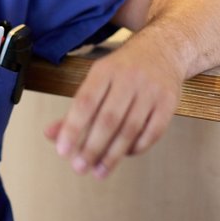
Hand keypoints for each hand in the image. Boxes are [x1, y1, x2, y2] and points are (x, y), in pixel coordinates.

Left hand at [44, 37, 182, 178]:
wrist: (163, 49)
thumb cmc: (123, 70)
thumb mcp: (97, 80)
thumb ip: (75, 108)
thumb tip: (51, 134)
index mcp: (105, 70)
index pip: (85, 102)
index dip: (72, 128)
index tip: (62, 151)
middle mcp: (129, 78)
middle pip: (108, 119)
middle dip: (92, 147)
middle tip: (79, 168)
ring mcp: (151, 90)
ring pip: (130, 129)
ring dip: (113, 155)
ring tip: (99, 171)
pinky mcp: (168, 103)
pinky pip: (152, 132)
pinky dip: (136, 148)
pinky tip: (124, 156)